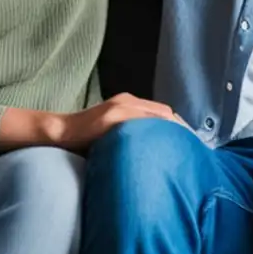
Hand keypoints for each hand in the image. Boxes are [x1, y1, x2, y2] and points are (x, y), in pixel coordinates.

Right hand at [56, 92, 186, 151]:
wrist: (60, 133)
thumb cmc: (86, 139)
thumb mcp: (114, 133)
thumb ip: (132, 135)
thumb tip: (152, 152)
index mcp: (129, 103)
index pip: (163, 113)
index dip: (178, 127)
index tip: (190, 143)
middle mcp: (128, 101)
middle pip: (165, 113)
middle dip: (180, 130)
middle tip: (192, 148)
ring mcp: (121, 106)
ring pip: (157, 116)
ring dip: (172, 131)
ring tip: (185, 149)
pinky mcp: (112, 116)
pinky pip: (140, 121)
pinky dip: (155, 131)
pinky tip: (164, 145)